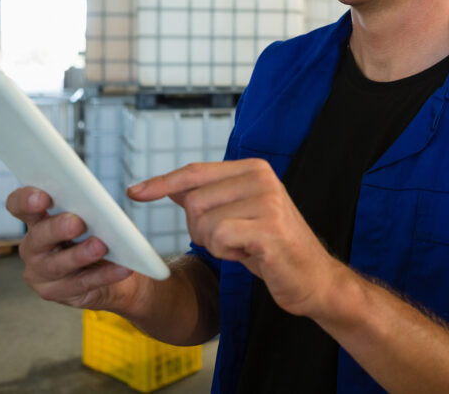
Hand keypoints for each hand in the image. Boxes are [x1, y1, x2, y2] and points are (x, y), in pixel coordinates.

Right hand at [6, 186, 141, 311]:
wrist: (112, 272)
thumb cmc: (98, 236)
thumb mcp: (95, 216)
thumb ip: (95, 206)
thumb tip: (115, 200)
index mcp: (38, 220)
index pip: (19, 205)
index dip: (26, 200)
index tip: (42, 197)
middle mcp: (34, 246)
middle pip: (39, 236)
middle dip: (58, 228)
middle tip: (77, 223)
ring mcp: (41, 273)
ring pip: (58, 264)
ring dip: (80, 255)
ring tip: (101, 246)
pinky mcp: (57, 292)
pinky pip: (82, 283)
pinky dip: (104, 275)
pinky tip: (122, 267)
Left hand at [128, 159, 343, 318]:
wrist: (314, 278)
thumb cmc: (274, 248)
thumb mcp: (240, 215)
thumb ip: (209, 197)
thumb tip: (170, 185)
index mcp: (254, 169)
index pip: (196, 172)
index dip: (162, 182)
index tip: (135, 192)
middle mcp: (262, 178)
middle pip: (194, 201)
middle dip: (201, 229)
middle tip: (232, 240)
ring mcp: (268, 201)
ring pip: (204, 222)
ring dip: (216, 244)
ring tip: (245, 247)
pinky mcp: (269, 229)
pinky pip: (220, 238)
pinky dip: (227, 253)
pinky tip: (251, 255)